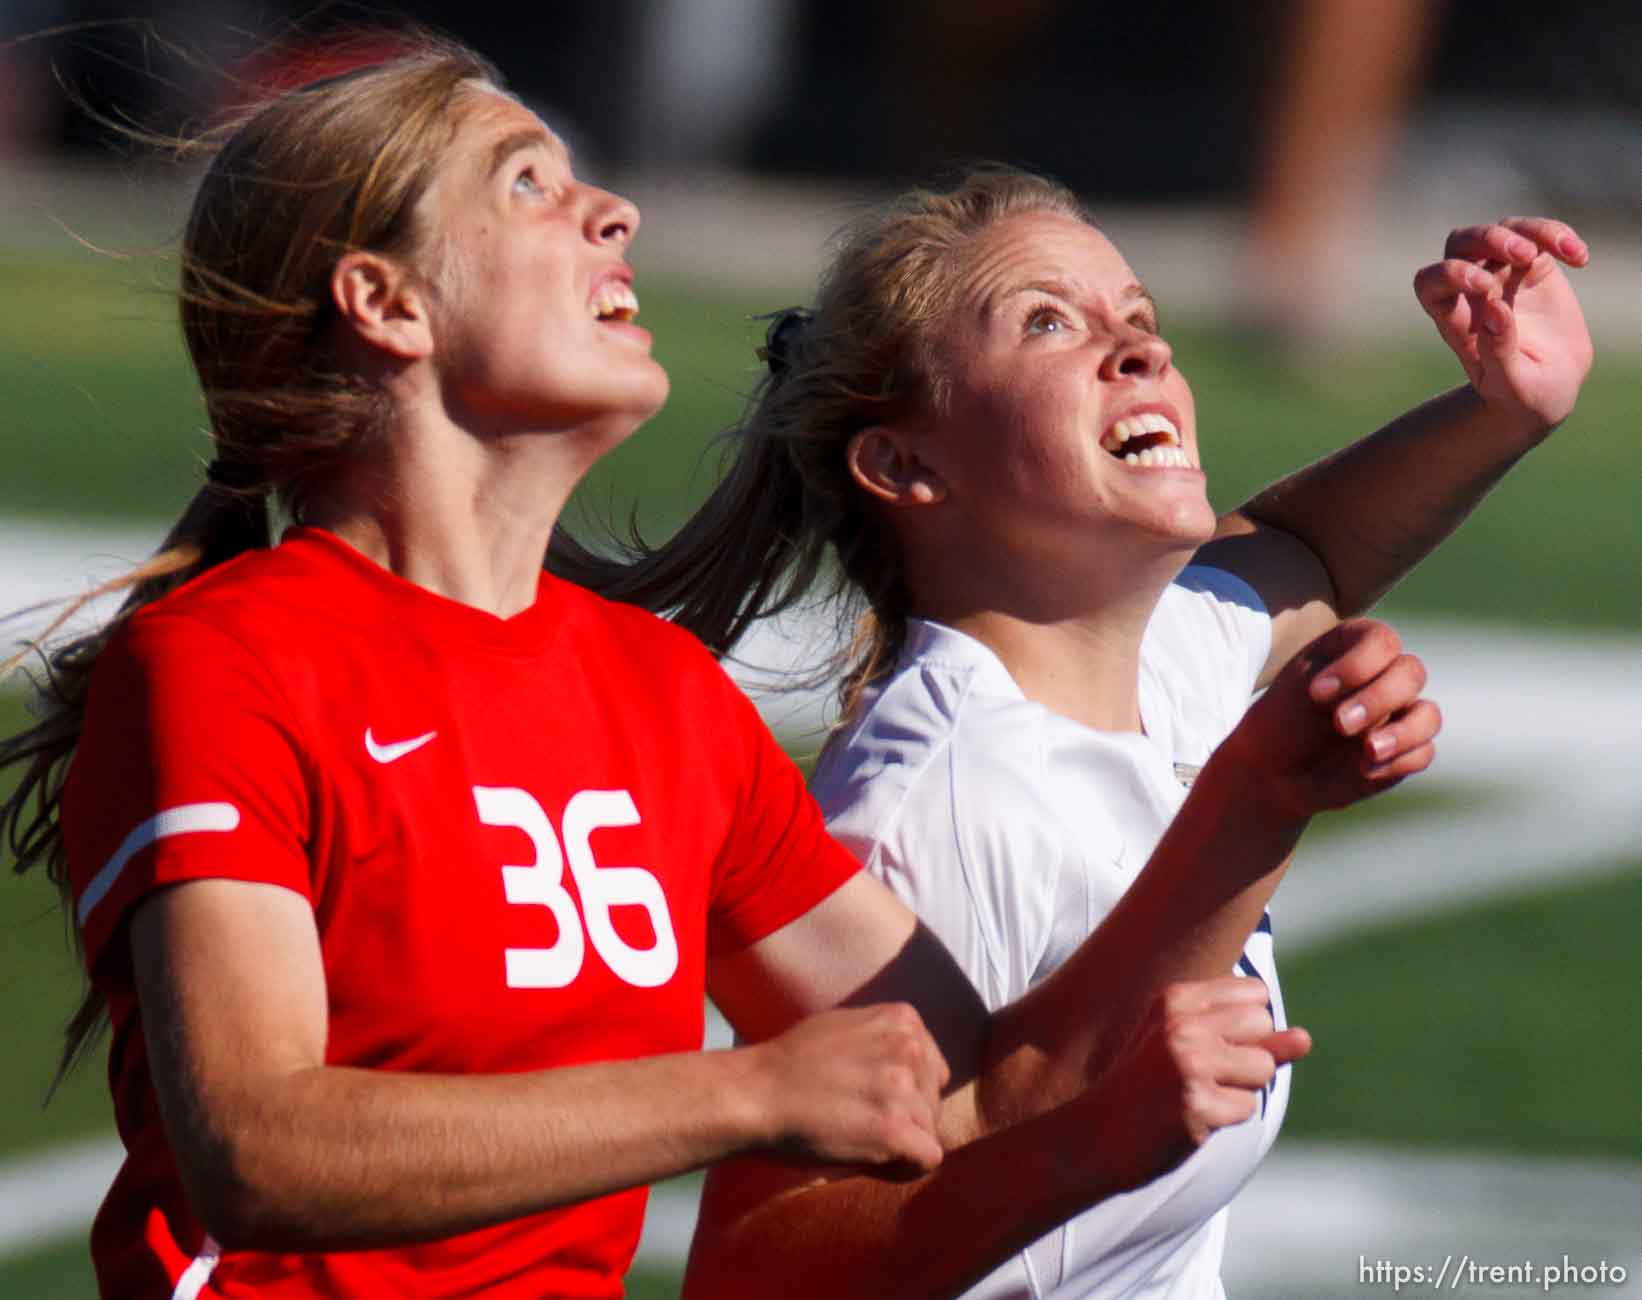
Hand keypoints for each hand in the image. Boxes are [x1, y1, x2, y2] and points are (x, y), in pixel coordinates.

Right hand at [743, 1002, 949, 1173]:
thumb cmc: (791, 1063)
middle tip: (860, 1123)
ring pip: (929, 1131)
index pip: (933, 1070)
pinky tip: (872, 1162)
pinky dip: (904, 1168)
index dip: (907, 1094)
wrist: (756, 1093)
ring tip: (858, 1139)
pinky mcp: (894, 1129)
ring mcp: (903, 1088)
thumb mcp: (847, 1024)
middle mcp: (909, 1048)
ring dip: (900, 1144)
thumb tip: (917, 1062)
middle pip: (933, 1101)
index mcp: (903, 1019)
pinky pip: (928, 1158)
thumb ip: (885, 1038)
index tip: (873, 1102)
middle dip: (905, 1119)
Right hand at [1091, 976, 1310, 1186]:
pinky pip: (1247, 1107)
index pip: (1255, 993)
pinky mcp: (1197, 1106)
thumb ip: (1251, 1039)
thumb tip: (1305, 1038)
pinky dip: (1226, 1117)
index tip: (1209, 1042)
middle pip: (1264, 1024)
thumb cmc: (1150, 1083)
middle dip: (1248, 1053)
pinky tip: (1190, 1117)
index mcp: (1176, 997)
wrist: (1098, 1132)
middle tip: (1203, 1072)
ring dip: (1240, 1088)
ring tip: (1197, 1094)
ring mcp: (1189, 1065)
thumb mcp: (1192, 1044)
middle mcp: (1182, 1024)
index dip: (1245, 1024)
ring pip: (1263, 1067)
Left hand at [1228, 618, 1440, 820]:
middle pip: (1411, 673)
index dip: (1357, 666)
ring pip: (1428, 714)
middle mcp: (1385, 676)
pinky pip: (1423, 753)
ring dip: (1402, 733)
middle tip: (1339, 724)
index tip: (1316, 693)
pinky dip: (1397, 762)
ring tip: (1369, 750)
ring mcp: (1399, 714)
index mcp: (1357, 648)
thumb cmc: (1283, 719)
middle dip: (1377, 700)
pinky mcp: (1405, 751)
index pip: (1382, 641)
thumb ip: (1341, 674)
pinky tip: (1363, 770)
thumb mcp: (1298, 686)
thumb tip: (1388, 698)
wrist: (1274, 767)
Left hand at [1414, 217, 1593, 436]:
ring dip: (1528, 231)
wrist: (1549, 388)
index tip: (1485, 287)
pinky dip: (1557, 236)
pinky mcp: (1533, 267)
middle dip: (1486, 239)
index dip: (1449, 275)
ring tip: (1563, 252)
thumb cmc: (1520, 394)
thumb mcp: (1511, 384)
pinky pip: (1539, 235)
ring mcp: (1502, 274)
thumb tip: (1494, 308)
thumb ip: (1498, 351)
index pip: (1430, 283)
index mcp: (1455, 320)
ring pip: (1502, 230)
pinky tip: (1580, 259)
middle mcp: (1472, 291)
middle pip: (1460, 244)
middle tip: (1523, 254)